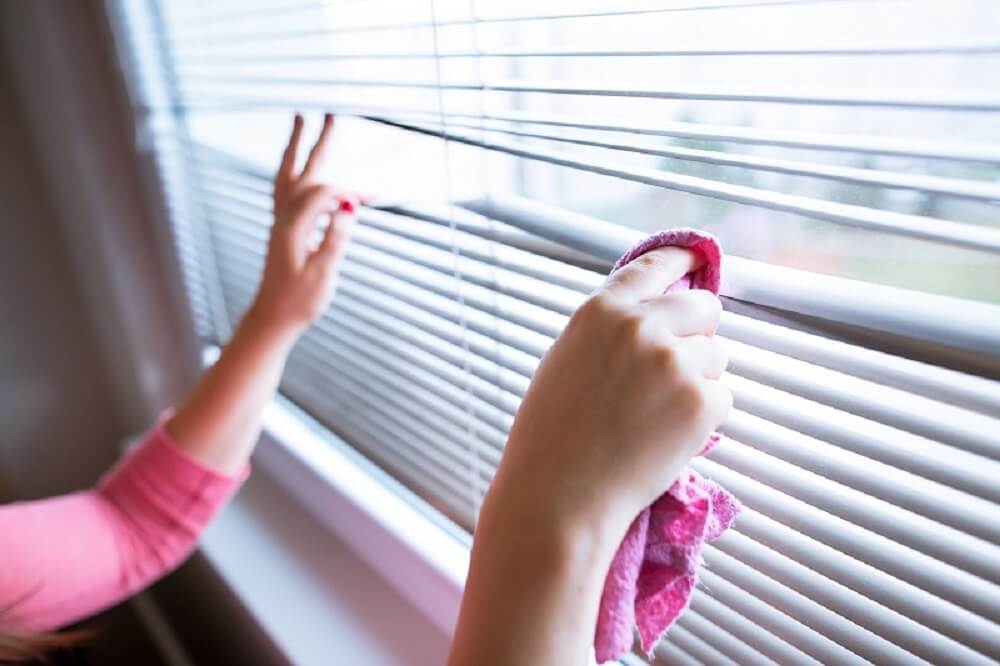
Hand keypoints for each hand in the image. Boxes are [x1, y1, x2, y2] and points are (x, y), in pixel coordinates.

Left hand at [249, 113, 357, 338]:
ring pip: (288, 175)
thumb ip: (336, 239)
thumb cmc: (300, 301)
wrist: (273, 318)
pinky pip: (286, 189)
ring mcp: (280, 222)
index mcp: (293, 227)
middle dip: (317, 142)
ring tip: (301, 121)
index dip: (347, 193)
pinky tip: (301, 166)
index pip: (324, 194)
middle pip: (302, 171)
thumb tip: (350, 209)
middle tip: (329, 114)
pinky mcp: (282, 229)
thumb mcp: (322, 274)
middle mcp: (283, 218)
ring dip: (297, 147)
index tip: (368, 201)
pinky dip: (294, 170)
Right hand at [448, 247, 731, 665]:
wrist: (557, 495)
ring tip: (656, 416)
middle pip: (705, 307)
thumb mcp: (567, 361)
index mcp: (601, 310)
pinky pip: (722, 398)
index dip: (684, 259)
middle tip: (679, 369)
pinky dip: (704, 418)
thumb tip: (658, 317)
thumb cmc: (552, 437)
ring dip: (699, 380)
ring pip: (717, 356)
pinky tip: (666, 438)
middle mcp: (640, 326)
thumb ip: (610, 332)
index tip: (701, 257)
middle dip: (699, 333)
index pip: (655, 266)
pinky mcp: (700, 402)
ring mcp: (673, 362)